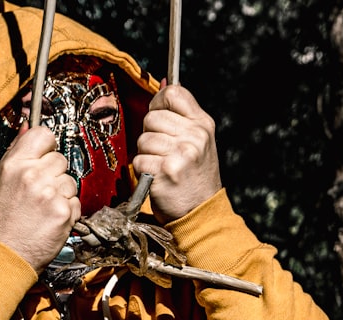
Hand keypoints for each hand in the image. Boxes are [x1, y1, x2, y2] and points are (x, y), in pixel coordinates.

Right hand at [0, 126, 80, 272]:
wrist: (2, 256)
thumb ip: (14, 153)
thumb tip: (28, 127)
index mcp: (14, 164)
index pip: (43, 134)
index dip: (47, 145)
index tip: (44, 155)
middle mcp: (33, 175)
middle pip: (60, 159)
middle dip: (54, 174)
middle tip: (40, 192)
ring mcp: (51, 194)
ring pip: (70, 182)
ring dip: (61, 194)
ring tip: (43, 209)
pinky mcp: (64, 213)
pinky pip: (76, 203)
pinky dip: (67, 212)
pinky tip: (50, 220)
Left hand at [132, 84, 221, 222]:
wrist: (201, 212)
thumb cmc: (195, 177)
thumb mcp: (198, 141)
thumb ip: (181, 114)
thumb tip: (163, 83)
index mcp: (203, 124)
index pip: (174, 93)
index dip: (159, 103)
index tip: (160, 118)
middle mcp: (194, 136)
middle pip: (152, 117)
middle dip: (150, 134)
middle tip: (162, 151)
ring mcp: (180, 154)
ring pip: (143, 139)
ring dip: (146, 154)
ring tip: (161, 166)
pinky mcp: (165, 172)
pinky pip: (139, 160)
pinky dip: (143, 171)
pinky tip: (156, 178)